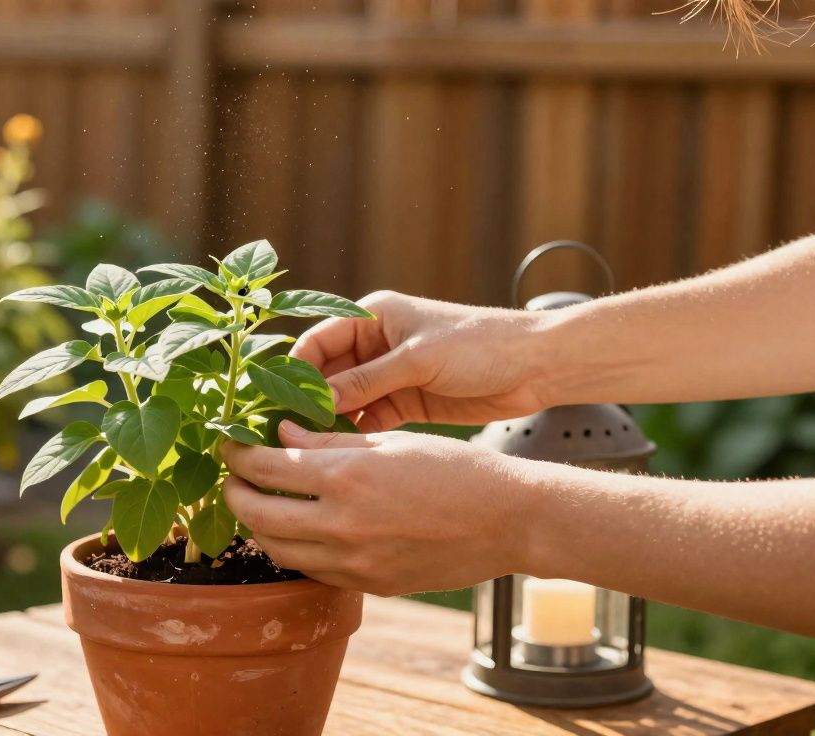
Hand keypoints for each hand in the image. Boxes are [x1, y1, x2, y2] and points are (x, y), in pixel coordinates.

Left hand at [221, 421, 530, 595]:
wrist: (509, 521)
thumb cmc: (455, 470)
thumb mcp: (390, 443)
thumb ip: (328, 442)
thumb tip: (280, 436)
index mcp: (346, 477)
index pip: (264, 466)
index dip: (236, 453)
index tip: (228, 441)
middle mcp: (341, 525)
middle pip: (257, 515)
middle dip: (236, 493)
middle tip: (234, 476)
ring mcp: (354, 562)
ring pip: (279, 550)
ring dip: (260, 526)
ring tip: (260, 503)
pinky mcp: (368, 586)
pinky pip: (313, 570)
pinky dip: (296, 549)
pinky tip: (301, 529)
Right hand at [292, 291, 548, 429]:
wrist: (536, 365)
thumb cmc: (480, 344)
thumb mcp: (418, 359)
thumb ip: (367, 380)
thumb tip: (318, 402)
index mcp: (371, 317)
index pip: (316, 341)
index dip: (295, 370)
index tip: (278, 402)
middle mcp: (374, 344)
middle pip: (325, 374)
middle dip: (307, 401)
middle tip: (285, 434)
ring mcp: (389, 375)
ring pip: (343, 400)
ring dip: (329, 422)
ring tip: (308, 450)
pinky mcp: (405, 402)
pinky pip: (368, 419)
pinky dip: (355, 434)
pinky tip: (342, 454)